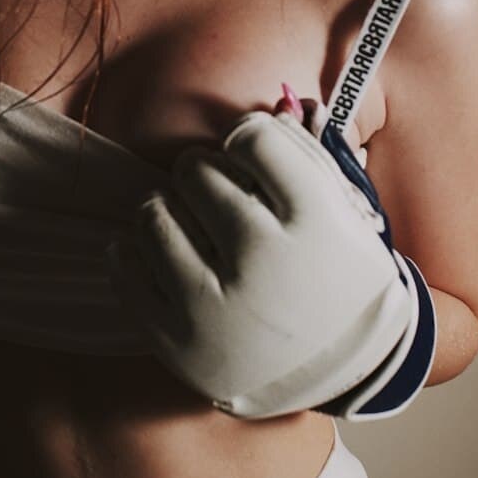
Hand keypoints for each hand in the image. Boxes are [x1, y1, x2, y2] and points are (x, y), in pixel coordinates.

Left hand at [106, 94, 432, 419]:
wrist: (351, 372)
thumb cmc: (342, 273)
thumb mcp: (346, 211)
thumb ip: (306, 154)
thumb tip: (266, 105)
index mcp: (313, 222)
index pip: (251, 137)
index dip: (247, 138)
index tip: (249, 155)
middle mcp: (263, 261)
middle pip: (196, 169)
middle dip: (203, 171)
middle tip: (217, 192)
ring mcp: (217, 307)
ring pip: (153, 212)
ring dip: (167, 205)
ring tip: (188, 221)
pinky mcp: (179, 343)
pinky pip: (126, 267)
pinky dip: (133, 248)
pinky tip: (160, 248)